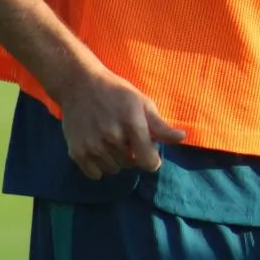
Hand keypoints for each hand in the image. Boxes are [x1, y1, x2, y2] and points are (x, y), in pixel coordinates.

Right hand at [56, 64, 186, 179]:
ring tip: (111, 141)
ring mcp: (93, 146)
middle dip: (132, 155)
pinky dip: (99, 166)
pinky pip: (95, 174)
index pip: (148, 162)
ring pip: (113, 169)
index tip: (149, 153)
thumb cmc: (116, 93)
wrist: (80, 84)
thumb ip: (161, 126)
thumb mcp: (143, 103)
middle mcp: (112, 137)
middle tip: (125, 137)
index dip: (152, 160)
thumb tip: (182, 138)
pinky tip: (99, 149)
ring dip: (116, 160)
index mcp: (133, 125)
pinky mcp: (77, 152)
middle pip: (131, 165)